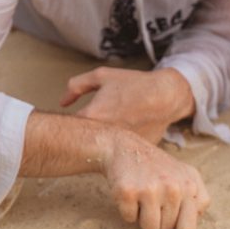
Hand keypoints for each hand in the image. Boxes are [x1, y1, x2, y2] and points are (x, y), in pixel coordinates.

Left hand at [61, 67, 193, 143]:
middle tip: (88, 128)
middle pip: (83, 142)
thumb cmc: (134, 84)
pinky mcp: (133, 152)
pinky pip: (120, 151)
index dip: (66, 126)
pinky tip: (127, 135)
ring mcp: (120, 145)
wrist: (166, 96)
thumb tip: (63, 102)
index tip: (71, 122)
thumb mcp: (102, 76)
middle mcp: (105, 134)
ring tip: (111, 130)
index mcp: (92, 116)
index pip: (68, 129)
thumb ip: (76, 86)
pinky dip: (120, 146)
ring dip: (101, 143)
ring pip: (102, 149)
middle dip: (82, 136)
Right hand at [101, 130, 210, 228]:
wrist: (125, 147)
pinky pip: (130, 219)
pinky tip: (131, 193)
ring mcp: (151, 189)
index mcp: (190, 186)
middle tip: (154, 202)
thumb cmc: (158, 169)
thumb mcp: (186, 177)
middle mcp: (173, 187)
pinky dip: (128, 211)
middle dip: (159, 222)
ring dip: (143, 219)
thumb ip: (198, 203)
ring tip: (143, 199)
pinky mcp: (128, 192)